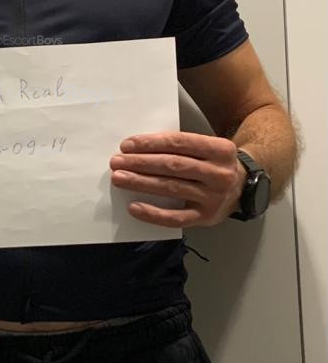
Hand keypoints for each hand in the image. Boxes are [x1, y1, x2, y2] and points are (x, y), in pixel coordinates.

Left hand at [109, 131, 245, 228]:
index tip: (127, 145)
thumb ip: (182, 146)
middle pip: (173, 165)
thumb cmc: (215, 164)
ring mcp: (214, 197)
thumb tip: (139, 149)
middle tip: (117, 162)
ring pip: (172, 188)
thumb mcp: (209, 148)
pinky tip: (134, 207)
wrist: (246, 187)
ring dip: (141, 183)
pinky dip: (153, 214)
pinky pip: (176, 219)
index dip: (151, 143)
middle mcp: (219, 173)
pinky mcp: (206, 218)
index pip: (179, 143)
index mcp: (221, 149)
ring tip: (119, 178)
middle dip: (141, 163)